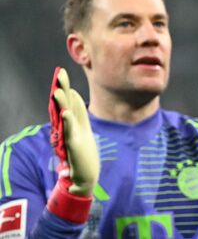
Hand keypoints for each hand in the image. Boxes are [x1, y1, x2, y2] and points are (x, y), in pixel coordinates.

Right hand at [50, 67, 98, 195]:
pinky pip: (70, 132)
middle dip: (62, 89)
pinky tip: (65, 113)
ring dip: (62, 103)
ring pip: (65, 116)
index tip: (62, 74)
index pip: (70, 103)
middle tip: (59, 74)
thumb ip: (77, 119)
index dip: (67, 89)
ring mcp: (71, 137)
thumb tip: (71, 104)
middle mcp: (70, 128)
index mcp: (75, 125)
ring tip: (57, 91)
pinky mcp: (73, 147)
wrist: (84, 179)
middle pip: (65, 105)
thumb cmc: (83, 157)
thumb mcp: (81, 134)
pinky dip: (68, 122)